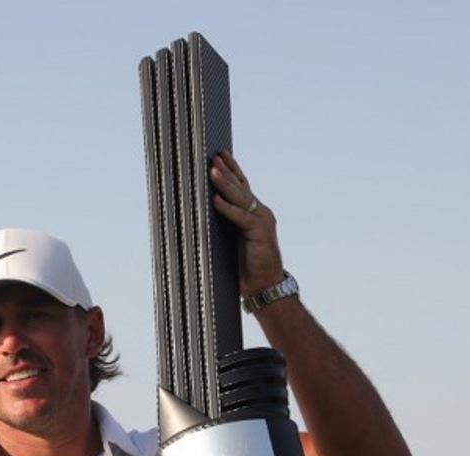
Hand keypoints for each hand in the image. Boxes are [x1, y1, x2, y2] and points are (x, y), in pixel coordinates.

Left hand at [210, 150, 285, 294]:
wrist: (265, 286)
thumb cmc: (248, 266)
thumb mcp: (235, 239)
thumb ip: (227, 224)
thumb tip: (204, 211)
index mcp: (254, 213)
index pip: (242, 186)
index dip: (232, 170)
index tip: (221, 154)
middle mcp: (260, 213)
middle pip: (240, 187)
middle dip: (226, 170)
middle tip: (213, 155)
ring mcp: (262, 221)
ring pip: (240, 198)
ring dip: (225, 183)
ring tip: (212, 170)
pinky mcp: (260, 233)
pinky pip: (240, 217)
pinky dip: (227, 209)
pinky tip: (215, 200)